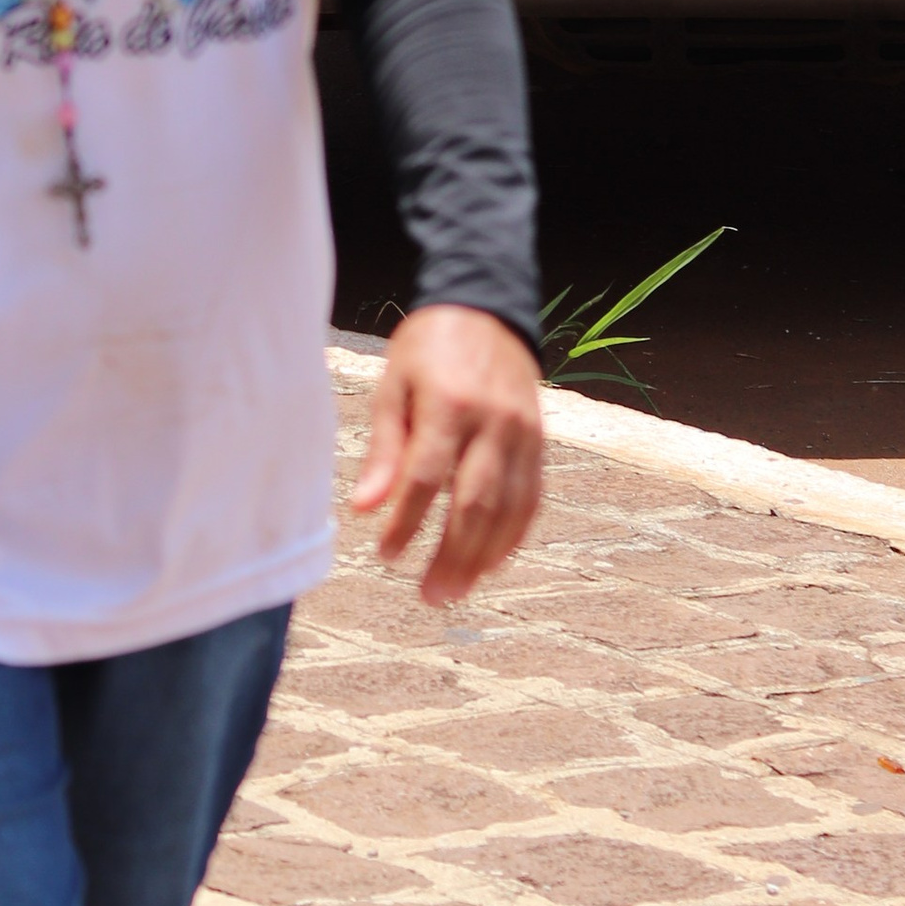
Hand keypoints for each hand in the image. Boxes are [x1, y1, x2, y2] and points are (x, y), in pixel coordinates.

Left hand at [348, 305, 543, 606]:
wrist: (486, 310)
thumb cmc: (427, 349)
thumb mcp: (394, 385)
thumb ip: (385, 448)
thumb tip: (364, 508)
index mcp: (449, 402)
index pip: (428, 475)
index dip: (408, 520)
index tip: (386, 553)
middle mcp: (494, 421)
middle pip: (476, 501)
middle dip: (453, 554)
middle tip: (431, 595)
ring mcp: (524, 433)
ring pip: (510, 507)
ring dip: (484, 556)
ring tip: (456, 589)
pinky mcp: (540, 442)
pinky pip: (532, 498)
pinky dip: (513, 535)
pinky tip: (491, 562)